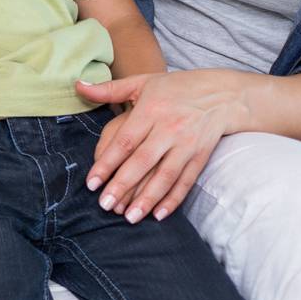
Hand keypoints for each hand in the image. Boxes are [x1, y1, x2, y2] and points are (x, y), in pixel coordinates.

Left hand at [76, 71, 246, 223]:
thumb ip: (109, 89)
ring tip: (129, 217)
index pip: (124, 142)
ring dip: (148, 198)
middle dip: (123, 185)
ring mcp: (187, 144)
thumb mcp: (142, 82)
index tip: (91, 183)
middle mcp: (169, 129)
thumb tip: (78, 86)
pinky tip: (159, 215)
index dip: (106, 163)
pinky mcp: (201, 156)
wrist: (222, 93)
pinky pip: (186, 181)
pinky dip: (174, 199)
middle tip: (104, 205)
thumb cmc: (175, 87)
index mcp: (150, 110)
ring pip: (165, 175)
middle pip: (143, 161)